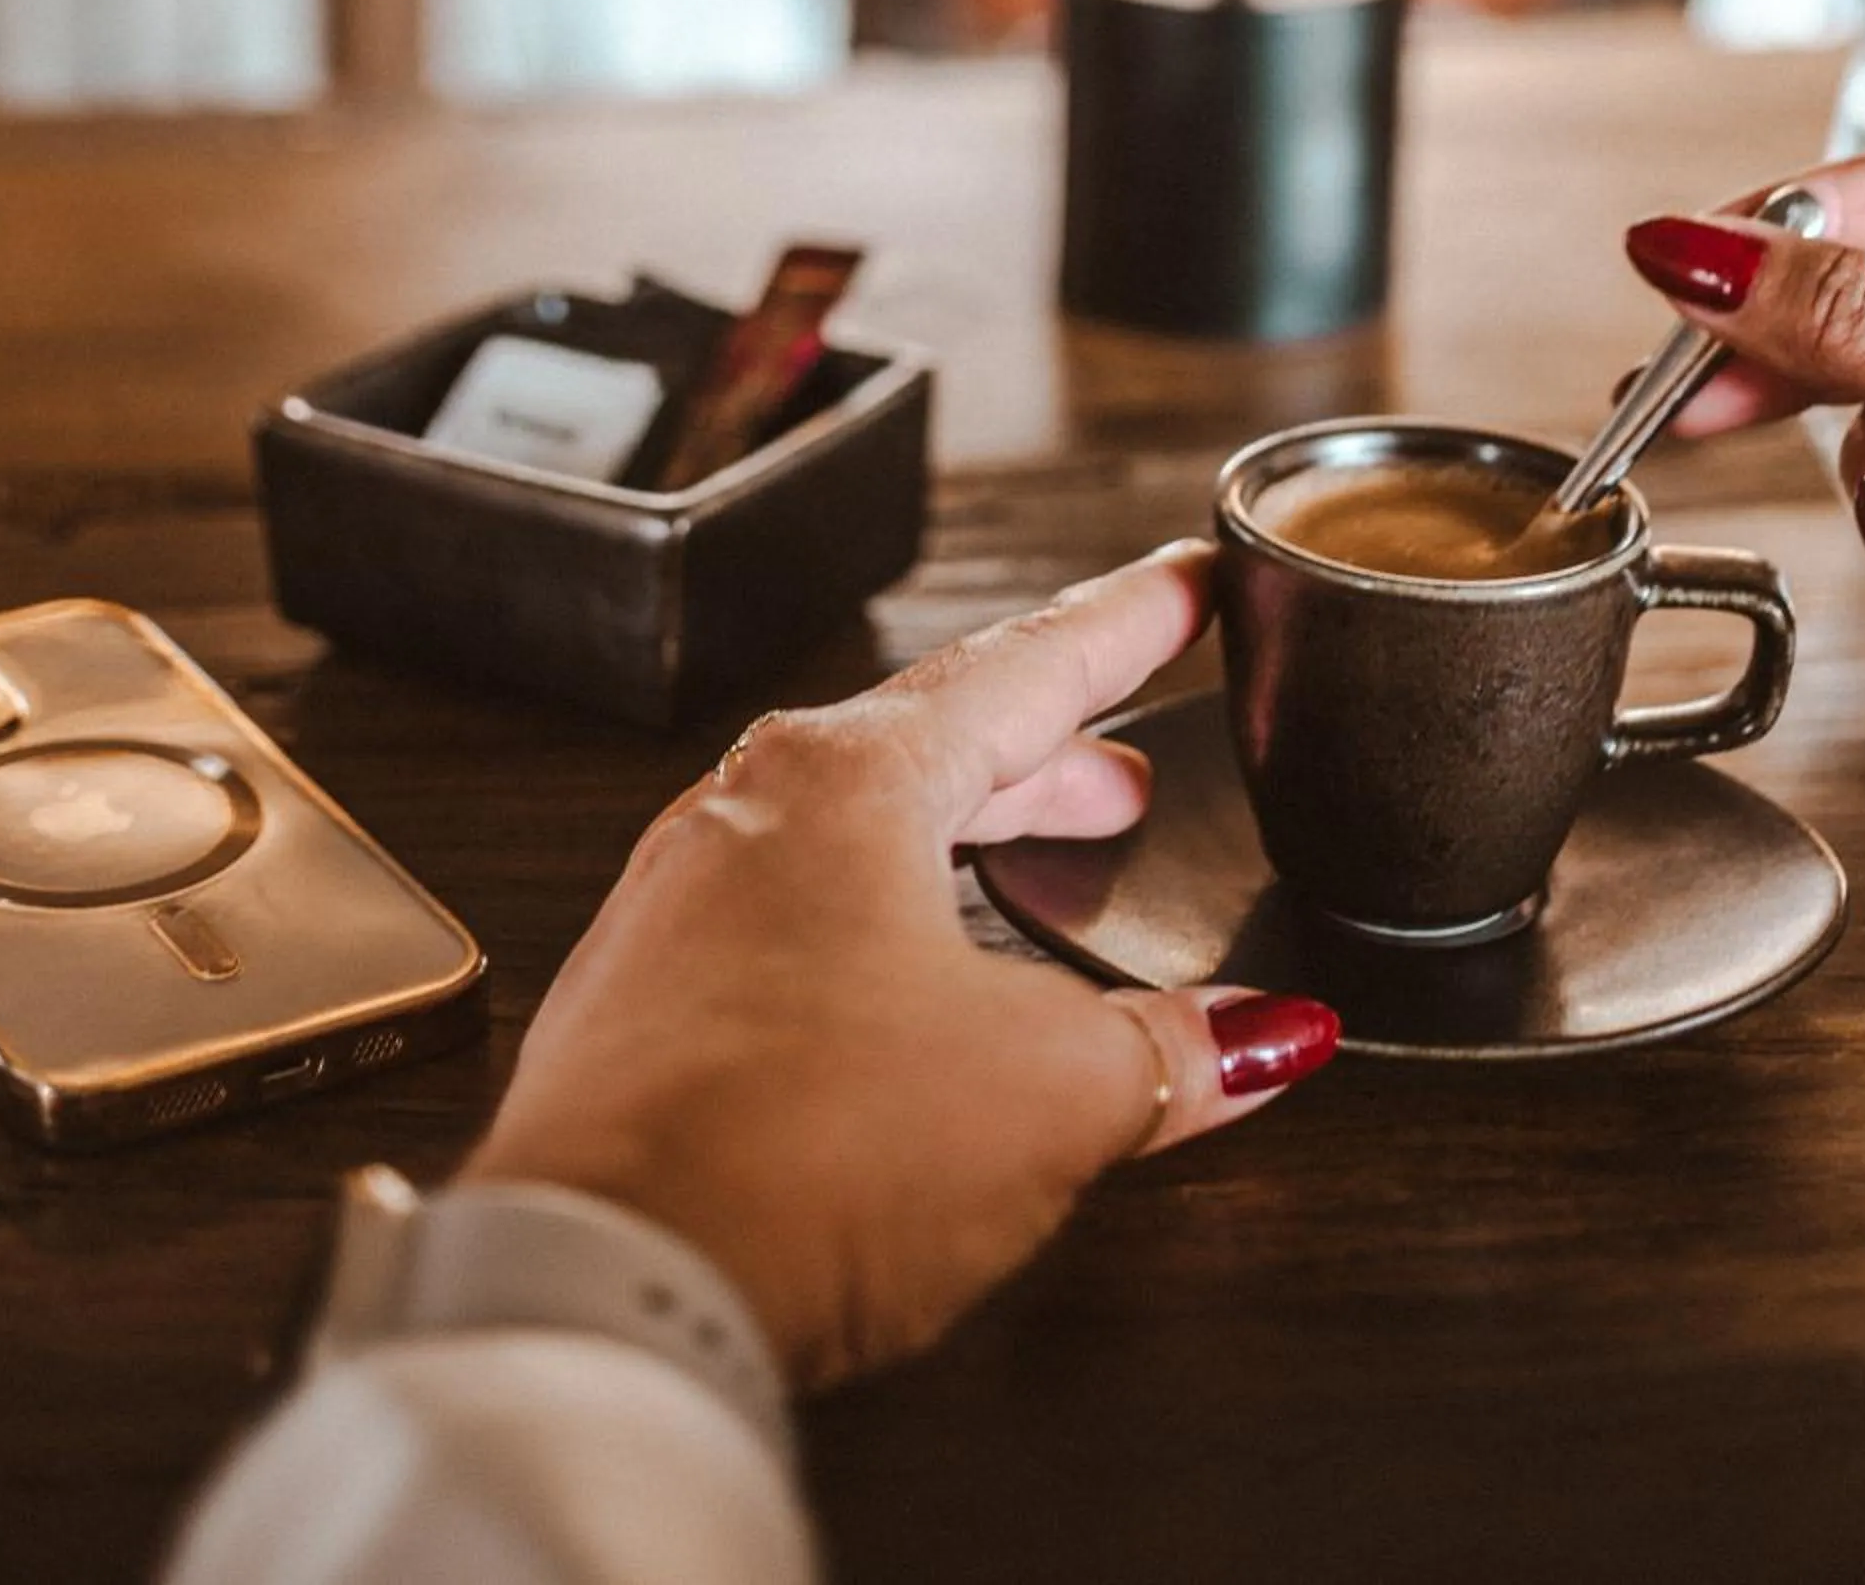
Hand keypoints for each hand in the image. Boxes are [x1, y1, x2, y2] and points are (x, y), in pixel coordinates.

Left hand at [459, 545, 1337, 1388]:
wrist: (599, 1283)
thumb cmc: (800, 1154)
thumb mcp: (1049, 1092)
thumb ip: (1167, 1049)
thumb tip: (1264, 1036)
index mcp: (849, 780)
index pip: (1026, 667)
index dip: (1128, 624)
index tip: (1184, 582)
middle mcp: (749, 812)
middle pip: (934, 741)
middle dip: (1045, 749)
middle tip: (1125, 755)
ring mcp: (683, 905)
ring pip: (857, 831)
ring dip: (964, 834)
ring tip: (1048, 855)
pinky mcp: (649, 1006)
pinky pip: (791, 918)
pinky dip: (883, 920)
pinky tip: (923, 986)